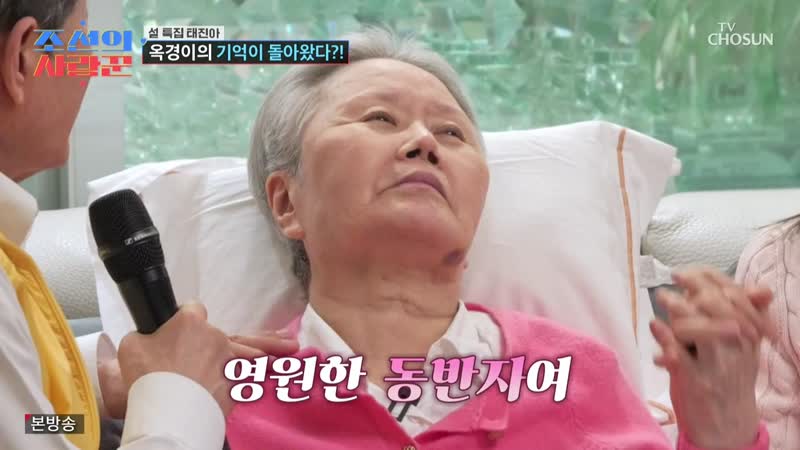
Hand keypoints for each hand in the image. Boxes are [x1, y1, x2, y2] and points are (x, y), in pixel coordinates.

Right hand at [116, 303, 298, 416]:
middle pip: (240, 334)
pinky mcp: (234, 386)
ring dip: (272, 352)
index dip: (187, 318)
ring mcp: (229, 362)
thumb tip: (138, 340)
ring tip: (293, 349)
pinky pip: (251, 379)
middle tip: (288, 341)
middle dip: (264, 338)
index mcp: (190, 323)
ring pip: (254, 355)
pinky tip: (274, 374)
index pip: (193, 310)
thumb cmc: (147, 377)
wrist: (168, 410)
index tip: (184, 329)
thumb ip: (141, 338)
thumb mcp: (132, 348)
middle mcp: (215, 338)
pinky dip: (261, 377)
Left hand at [649, 267, 773, 448]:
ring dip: (677, 309)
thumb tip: (760, 287)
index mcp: (750, 336)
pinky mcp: (695, 382)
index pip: (734, 297)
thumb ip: (743, 317)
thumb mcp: (743, 348)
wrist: (727, 425)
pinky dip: (664, 338)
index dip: (709, 279)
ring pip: (698, 329)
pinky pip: (678, 355)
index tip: (687, 271)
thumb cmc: (729, 378)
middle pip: (717, 307)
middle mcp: (737, 348)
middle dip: (693, 288)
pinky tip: (655, 326)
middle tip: (673, 279)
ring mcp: (716, 366)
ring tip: (663, 298)